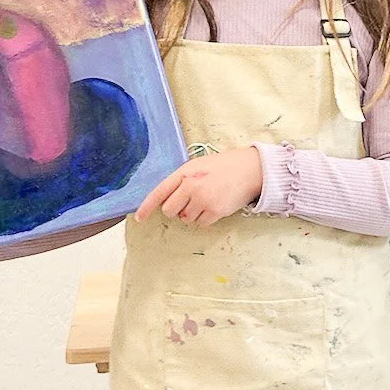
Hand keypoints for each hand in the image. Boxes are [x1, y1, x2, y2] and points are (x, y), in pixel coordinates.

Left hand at [135, 147, 263, 225]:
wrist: (249, 169)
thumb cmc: (223, 167)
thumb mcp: (197, 166)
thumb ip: (181, 180)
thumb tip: (167, 200)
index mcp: (184, 173)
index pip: (159, 192)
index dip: (146, 206)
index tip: (139, 217)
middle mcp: (191, 186)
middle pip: (169, 210)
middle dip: (175, 209)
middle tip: (188, 201)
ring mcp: (203, 200)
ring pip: (185, 219)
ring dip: (191, 213)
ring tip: (205, 200)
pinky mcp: (215, 211)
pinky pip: (200, 223)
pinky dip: (204, 218)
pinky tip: (213, 206)